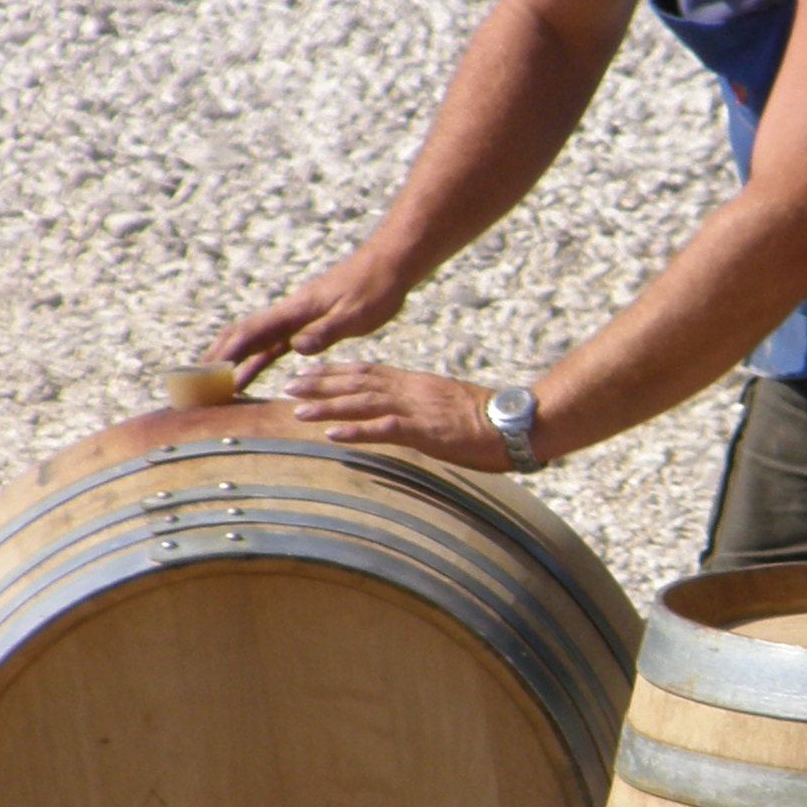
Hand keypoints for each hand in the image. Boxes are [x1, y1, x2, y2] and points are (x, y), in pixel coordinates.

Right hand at [207, 249, 410, 387]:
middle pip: (244, 334)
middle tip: (197, 384)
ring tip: (215, 386)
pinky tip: (249, 372)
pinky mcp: (308, 321)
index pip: (252, 333)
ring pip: (256, 340)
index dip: (227, 354)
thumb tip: (295, 349)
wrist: (392, 262)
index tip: (206, 375)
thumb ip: (326, 332)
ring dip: (234, 361)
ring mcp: (298, 316)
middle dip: (219, 358)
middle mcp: (291, 312)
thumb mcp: (356, 314)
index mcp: (298, 310)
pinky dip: (257, 358)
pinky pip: (274, 342)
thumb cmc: (378, 287)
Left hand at [284, 363, 507, 469]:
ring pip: (363, 403)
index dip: (336, 372)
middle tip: (290, 386)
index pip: (369, 371)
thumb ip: (423, 407)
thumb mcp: (449, 406)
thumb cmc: (489, 419)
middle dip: (321, 384)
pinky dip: (355, 431)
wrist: (516, 423)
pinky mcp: (425, 431)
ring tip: (297, 410)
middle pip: (358, 383)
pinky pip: (383, 430)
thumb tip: (405, 415)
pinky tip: (332, 434)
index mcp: (417, 383)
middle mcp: (411, 390)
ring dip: (328, 407)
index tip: (310, 372)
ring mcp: (417, 409)